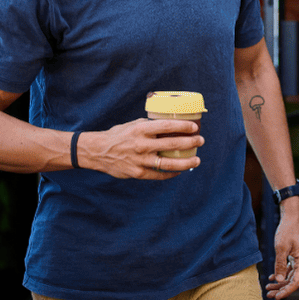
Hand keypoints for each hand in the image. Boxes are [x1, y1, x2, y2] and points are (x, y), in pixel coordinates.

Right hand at [81, 118, 202, 179]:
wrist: (98, 152)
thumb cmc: (119, 135)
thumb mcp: (133, 125)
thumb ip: (149, 126)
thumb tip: (169, 124)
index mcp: (141, 130)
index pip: (166, 126)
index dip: (183, 126)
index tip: (194, 127)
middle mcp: (142, 145)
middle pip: (172, 144)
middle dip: (190, 143)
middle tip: (200, 141)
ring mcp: (140, 161)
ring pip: (168, 163)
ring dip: (185, 162)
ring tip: (197, 160)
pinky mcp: (138, 173)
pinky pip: (158, 175)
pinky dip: (171, 173)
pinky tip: (179, 171)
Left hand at [265, 197, 298, 298]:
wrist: (292, 216)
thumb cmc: (287, 230)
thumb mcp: (281, 247)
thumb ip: (280, 264)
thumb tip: (279, 280)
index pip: (296, 282)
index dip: (287, 291)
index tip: (277, 297)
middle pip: (293, 281)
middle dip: (281, 289)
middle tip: (269, 295)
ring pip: (291, 276)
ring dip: (280, 283)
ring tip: (268, 288)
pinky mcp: (296, 256)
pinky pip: (289, 269)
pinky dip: (281, 274)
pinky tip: (271, 277)